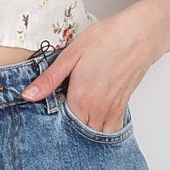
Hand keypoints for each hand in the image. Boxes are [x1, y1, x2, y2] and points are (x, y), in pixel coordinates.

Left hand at [20, 13, 155, 133]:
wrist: (141, 34)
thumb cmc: (107, 39)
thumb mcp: (71, 55)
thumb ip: (49, 79)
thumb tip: (28, 96)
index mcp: (81, 99)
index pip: (62, 127)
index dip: (52, 128)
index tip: (44, 122)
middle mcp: (98, 109)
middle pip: (79, 136)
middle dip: (67, 135)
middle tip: (57, 126)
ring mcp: (112, 109)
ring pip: (96, 135)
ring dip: (85, 135)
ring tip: (74, 126)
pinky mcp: (123, 106)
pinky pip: (112, 130)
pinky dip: (101, 132)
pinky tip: (92, 123)